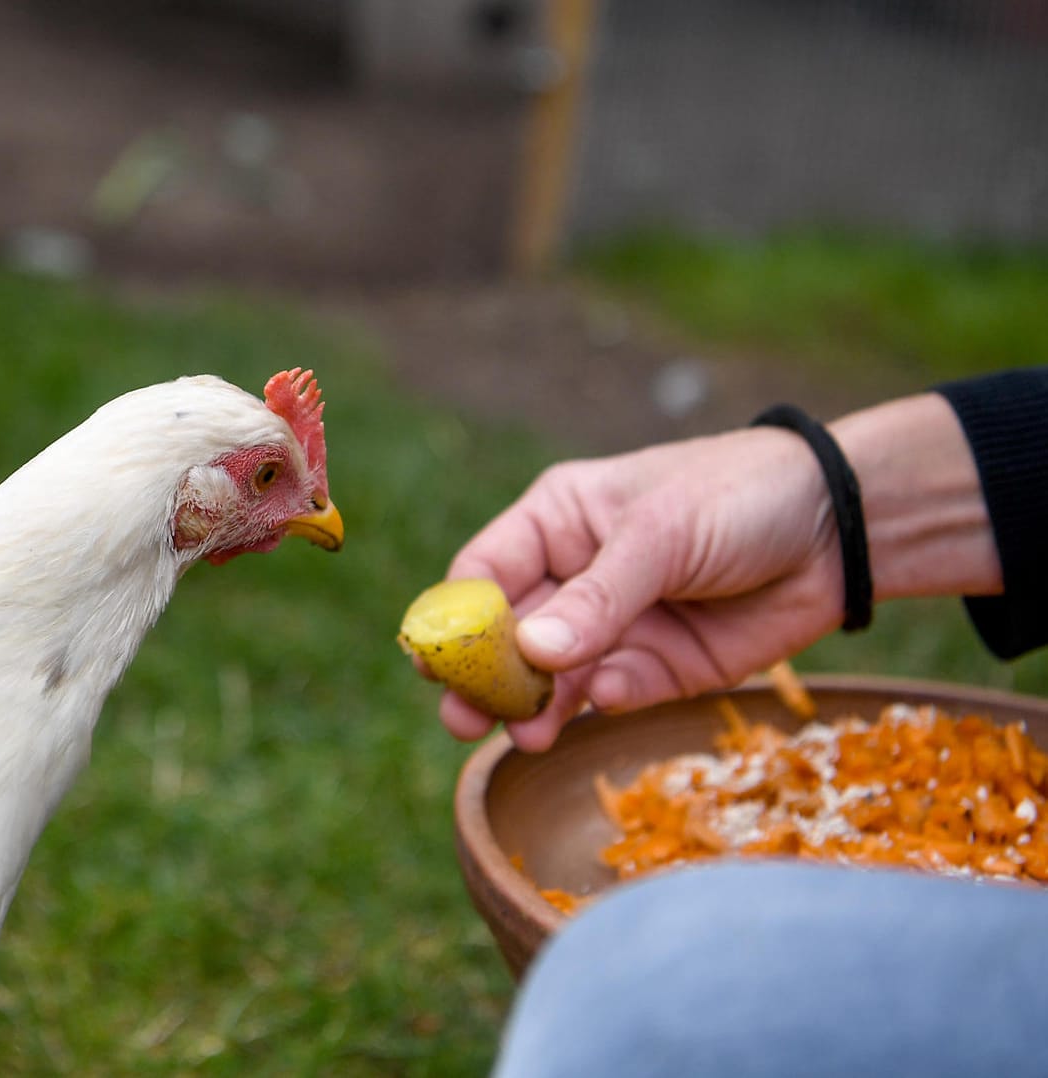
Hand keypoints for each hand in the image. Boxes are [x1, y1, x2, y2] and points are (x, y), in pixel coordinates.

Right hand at [439, 426, 844, 750]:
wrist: (844, 529)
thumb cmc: (739, 497)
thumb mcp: (661, 534)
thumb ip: (599, 597)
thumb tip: (533, 653)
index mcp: (557, 521)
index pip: (484, 572)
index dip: (456, 616)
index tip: (434, 659)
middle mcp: (574, 577)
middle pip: (508, 637)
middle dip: (485, 678)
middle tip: (460, 718)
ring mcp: (615, 628)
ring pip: (553, 678)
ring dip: (535, 706)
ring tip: (525, 733)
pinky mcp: (658, 669)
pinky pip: (612, 694)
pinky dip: (601, 703)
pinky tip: (605, 699)